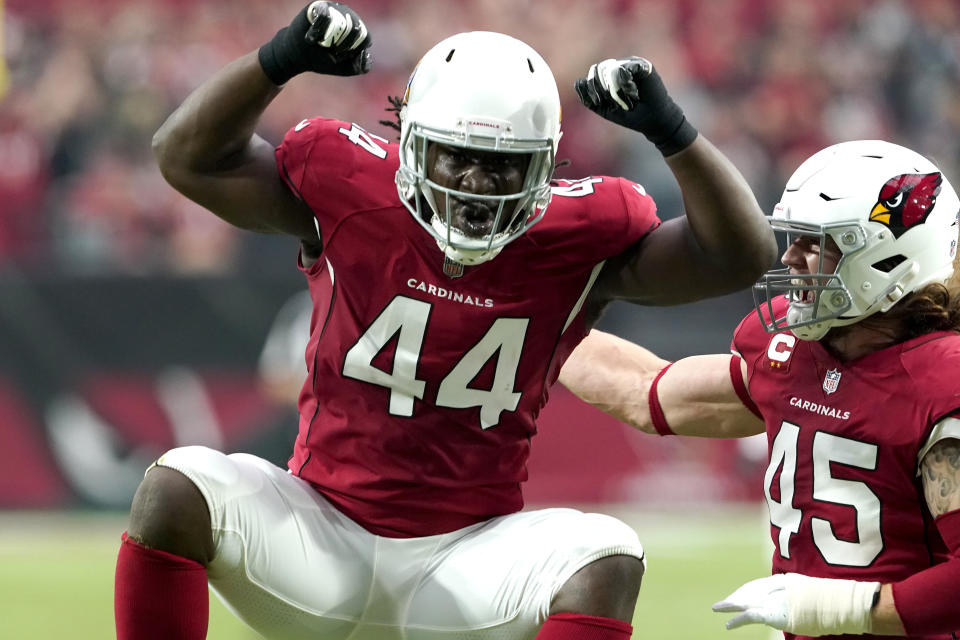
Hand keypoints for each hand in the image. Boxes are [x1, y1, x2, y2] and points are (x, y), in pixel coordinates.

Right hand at [259, 1, 371, 85]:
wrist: (297, 57)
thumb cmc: (321, 60)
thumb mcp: (344, 68)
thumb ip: (361, 66)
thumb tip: (365, 53)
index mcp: (355, 29)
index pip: (364, 38)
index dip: (353, 51)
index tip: (338, 57)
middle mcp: (346, 16)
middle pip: (356, 30)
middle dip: (342, 46)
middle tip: (329, 50)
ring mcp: (333, 10)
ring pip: (343, 23)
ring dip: (331, 40)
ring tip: (320, 44)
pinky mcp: (317, 7)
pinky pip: (325, 17)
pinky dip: (318, 31)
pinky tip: (311, 38)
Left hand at [574, 57, 696, 155]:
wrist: (653, 121)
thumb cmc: (630, 114)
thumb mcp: (603, 108)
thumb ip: (588, 97)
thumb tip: (579, 81)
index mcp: (608, 75)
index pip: (591, 76)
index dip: (594, 91)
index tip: (604, 104)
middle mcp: (619, 66)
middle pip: (598, 70)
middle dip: (605, 92)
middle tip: (619, 103)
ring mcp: (630, 63)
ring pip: (609, 69)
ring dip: (617, 91)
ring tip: (629, 99)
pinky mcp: (642, 65)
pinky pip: (623, 69)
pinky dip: (625, 85)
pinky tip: (634, 92)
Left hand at [713, 573, 879, 635]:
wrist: (833, 603)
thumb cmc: (828, 600)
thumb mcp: (809, 592)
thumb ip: (799, 594)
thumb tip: (797, 600)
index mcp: (783, 580)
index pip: (760, 584)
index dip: (748, 590)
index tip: (739, 594)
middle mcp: (774, 587)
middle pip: (749, 591)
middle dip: (737, 596)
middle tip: (724, 601)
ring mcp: (772, 599)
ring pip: (745, 601)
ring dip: (730, 605)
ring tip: (717, 608)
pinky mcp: (771, 613)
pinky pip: (749, 617)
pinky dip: (737, 621)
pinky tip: (727, 625)